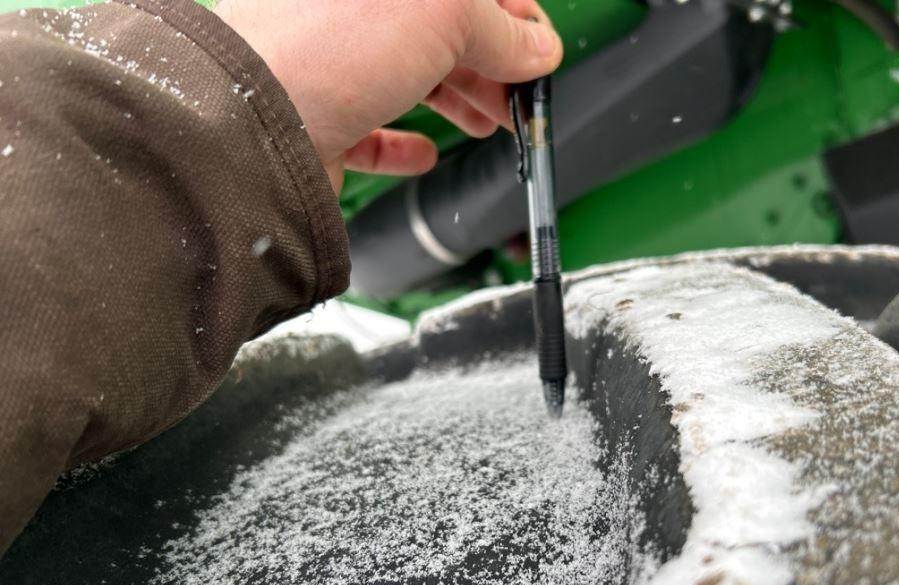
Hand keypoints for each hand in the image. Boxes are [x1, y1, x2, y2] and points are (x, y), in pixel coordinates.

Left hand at [215, 0, 563, 192]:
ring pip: (409, 78)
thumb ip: (498, 27)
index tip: (538, 48)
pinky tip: (424, 152)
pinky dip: (403, 144)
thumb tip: (535, 46)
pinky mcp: (320, 117)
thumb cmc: (326, 48)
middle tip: (520, 97)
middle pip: (437, 32)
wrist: (254, 127)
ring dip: (459, 102)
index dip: (511, 13)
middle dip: (490, 65)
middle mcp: (348, 10)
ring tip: (488, 125)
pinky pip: (370, 130)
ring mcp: (331, 63)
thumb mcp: (444, 11)